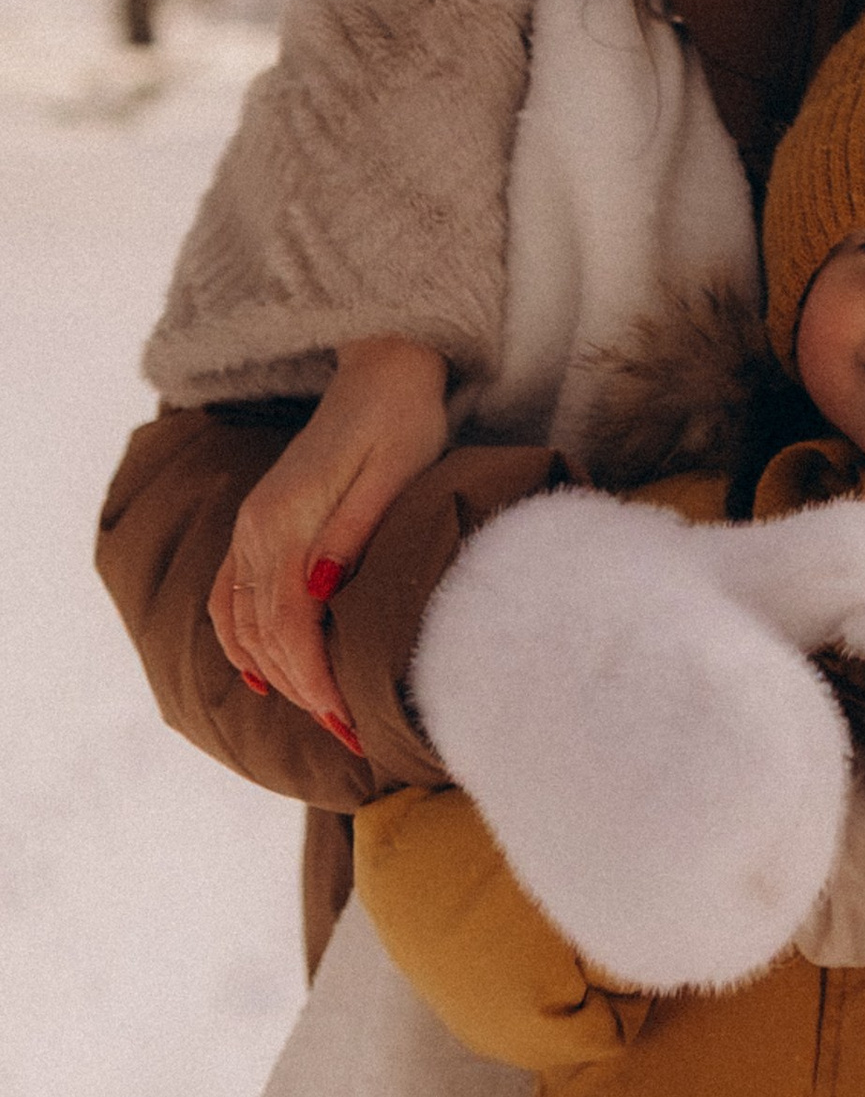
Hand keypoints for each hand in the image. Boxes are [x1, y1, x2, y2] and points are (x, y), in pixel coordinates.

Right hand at [209, 336, 451, 742]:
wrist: (382, 365)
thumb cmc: (402, 418)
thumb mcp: (395, 470)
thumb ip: (355, 529)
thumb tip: (320, 593)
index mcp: (287, 517)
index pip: (287, 623)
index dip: (313, 676)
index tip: (346, 717)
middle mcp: (256, 527)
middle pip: (261, 632)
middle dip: (301, 688)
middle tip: (347, 730)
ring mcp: (251, 525)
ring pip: (240, 622)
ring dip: (274, 672)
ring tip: (319, 710)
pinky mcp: (259, 522)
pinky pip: (230, 597)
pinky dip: (241, 642)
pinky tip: (264, 672)